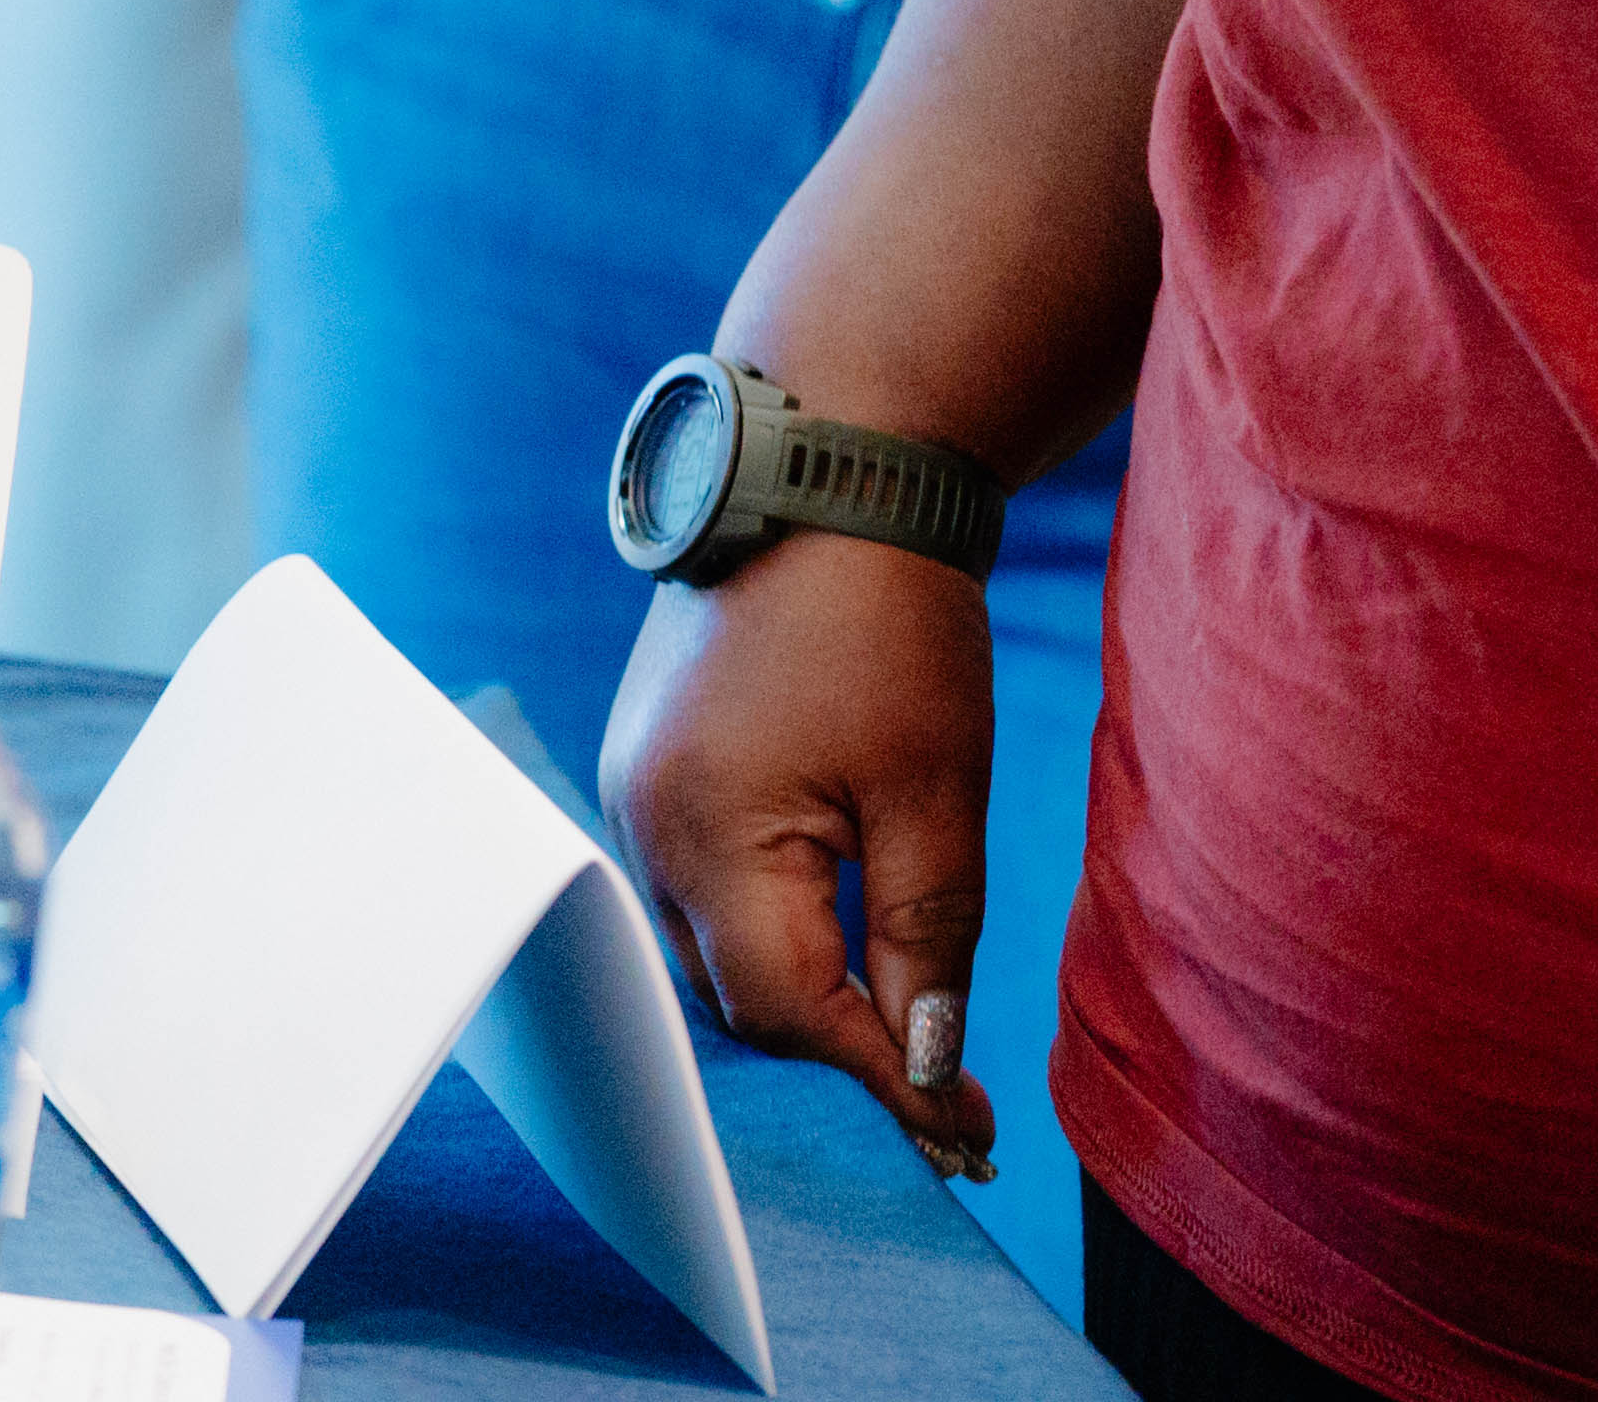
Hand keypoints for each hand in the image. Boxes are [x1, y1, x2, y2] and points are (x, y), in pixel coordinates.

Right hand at [607, 530, 999, 1180]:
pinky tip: (838, 947)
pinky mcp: (647, 768)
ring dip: (801, 998)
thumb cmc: (890, 619)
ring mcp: (631, 795)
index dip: (880, 1078)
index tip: (966, 1126)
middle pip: (738, 999)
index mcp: (707, 833)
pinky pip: (698, 890)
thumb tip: (923, 1063)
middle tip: (946, 1094)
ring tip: (901, 1034)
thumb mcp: (935, 789)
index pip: (790, 1013)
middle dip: (839, 1052)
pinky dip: (767, 932)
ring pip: (712, 953)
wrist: (824, 471)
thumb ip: (927, 940)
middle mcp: (640, 828)